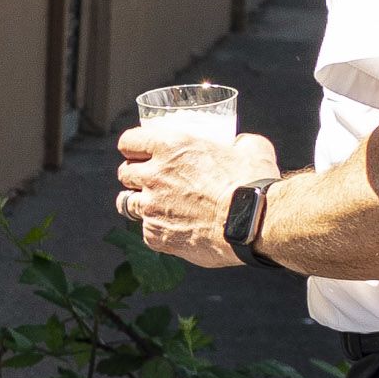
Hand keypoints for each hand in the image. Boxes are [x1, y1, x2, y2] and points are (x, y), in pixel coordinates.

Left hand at [115, 124, 282, 268]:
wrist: (252, 225)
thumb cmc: (254, 185)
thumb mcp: (252, 149)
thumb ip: (239, 143)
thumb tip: (240, 144)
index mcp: (171, 147)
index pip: (129, 141)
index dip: (133, 147)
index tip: (141, 152)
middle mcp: (154, 176)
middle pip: (124, 173)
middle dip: (135, 175)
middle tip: (152, 180)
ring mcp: (151, 207)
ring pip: (126, 203)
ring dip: (140, 202)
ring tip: (158, 206)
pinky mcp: (155, 235)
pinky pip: (146, 230)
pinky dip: (158, 229)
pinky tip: (175, 228)